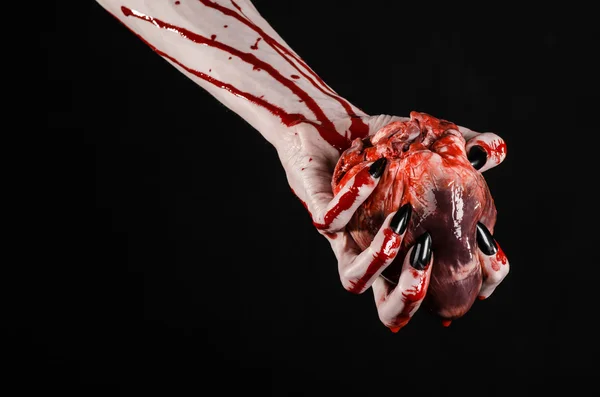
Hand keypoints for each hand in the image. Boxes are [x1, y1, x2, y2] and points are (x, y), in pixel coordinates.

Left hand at [279, 112, 508, 331]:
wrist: (325, 123)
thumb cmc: (377, 143)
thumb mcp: (426, 141)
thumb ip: (463, 146)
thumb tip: (493, 151)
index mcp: (406, 246)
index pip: (439, 289)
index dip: (471, 284)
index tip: (491, 253)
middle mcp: (373, 251)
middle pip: (390, 309)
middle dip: (413, 297)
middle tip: (432, 256)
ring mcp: (343, 237)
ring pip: (354, 280)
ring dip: (382, 259)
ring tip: (404, 220)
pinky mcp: (317, 211)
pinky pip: (329, 220)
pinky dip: (354, 197)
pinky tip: (377, 169)